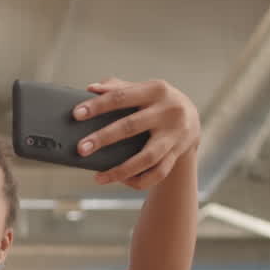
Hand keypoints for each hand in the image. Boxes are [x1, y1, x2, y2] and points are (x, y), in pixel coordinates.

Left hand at [73, 78, 200, 190]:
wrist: (193, 118)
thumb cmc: (156, 102)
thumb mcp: (142, 89)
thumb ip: (118, 87)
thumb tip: (91, 88)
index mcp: (156, 90)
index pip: (121, 96)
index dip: (98, 105)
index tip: (76, 114)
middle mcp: (168, 111)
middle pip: (131, 126)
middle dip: (103, 138)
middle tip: (80, 149)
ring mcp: (175, 134)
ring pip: (147, 158)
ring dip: (121, 170)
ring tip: (98, 178)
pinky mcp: (178, 153)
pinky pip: (158, 173)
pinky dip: (139, 180)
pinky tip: (121, 181)